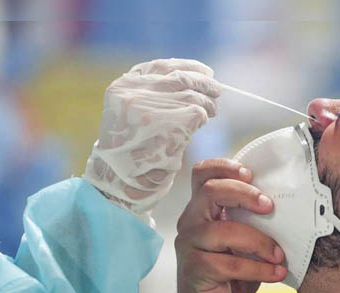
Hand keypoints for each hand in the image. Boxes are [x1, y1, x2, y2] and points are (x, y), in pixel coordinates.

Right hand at [83, 58, 219, 220]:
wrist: (122, 179)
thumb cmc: (130, 149)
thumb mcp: (130, 113)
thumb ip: (151, 94)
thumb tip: (189, 79)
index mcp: (122, 87)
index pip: (161, 66)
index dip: (186, 66)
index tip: (204, 70)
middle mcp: (134, 93)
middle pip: (180, 78)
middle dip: (202, 82)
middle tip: (216, 90)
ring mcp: (151, 108)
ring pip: (191, 95)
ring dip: (207, 101)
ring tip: (213, 109)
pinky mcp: (170, 125)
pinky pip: (197, 112)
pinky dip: (205, 114)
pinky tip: (206, 120)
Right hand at [174, 158, 286, 292]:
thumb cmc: (232, 276)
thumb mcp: (245, 243)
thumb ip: (254, 221)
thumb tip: (288, 202)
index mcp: (202, 210)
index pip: (202, 173)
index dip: (225, 166)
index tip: (251, 174)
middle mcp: (191, 222)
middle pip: (210, 191)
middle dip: (245, 194)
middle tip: (270, 207)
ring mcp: (189, 245)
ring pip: (223, 230)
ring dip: (259, 241)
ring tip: (279, 255)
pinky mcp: (194, 270)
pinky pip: (230, 264)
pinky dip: (259, 269)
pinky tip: (275, 274)